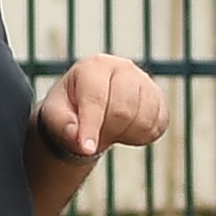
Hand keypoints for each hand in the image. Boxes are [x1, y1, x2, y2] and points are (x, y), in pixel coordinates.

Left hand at [31, 53, 171, 159]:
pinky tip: (126, 129)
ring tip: (110, 128)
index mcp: (94, 67)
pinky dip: (142, 136)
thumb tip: (80, 141)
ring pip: (144, 119)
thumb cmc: (70, 109)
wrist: (91, 105)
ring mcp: (145, 82)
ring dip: (125, 134)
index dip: (92, 126)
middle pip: (124, 110)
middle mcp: (123, 68)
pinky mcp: (159, 99)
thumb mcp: (56, 116)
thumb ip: (64, 127)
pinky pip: (158, 125)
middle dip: (108, 131)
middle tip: (96, 133)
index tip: (87, 149)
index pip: (96, 99)